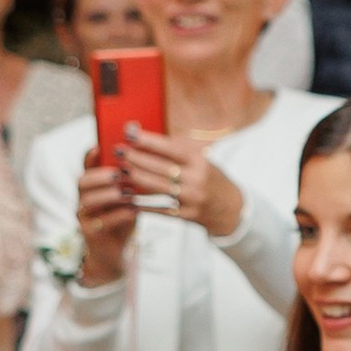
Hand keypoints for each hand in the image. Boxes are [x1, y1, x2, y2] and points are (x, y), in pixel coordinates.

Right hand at [71, 140, 140, 285]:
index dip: (91, 156)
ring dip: (110, 195)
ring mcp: (84, 217)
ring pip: (89, 201)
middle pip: (82, 182)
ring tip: (128, 193)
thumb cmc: (124, 218)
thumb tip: (146, 155)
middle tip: (120, 174)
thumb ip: (130, 179)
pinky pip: (101, 222)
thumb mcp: (128, 196)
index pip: (86, 166)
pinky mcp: (90, 234)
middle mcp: (82, 199)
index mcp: (91, 187)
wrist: (117, 252)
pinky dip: (118, 215)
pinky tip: (134, 211)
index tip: (101, 146)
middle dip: (101, 176)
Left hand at [114, 124, 242, 237]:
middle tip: (119, 151)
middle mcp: (197, 180)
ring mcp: (192, 199)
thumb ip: (179, 149)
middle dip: (136, 158)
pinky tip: (128, 198)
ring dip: (136, 179)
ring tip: (120, 171)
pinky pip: (160, 209)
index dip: (149, 141)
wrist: (231, 209)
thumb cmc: (212, 180)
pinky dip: (143, 204)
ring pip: (157, 188)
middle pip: (160, 167)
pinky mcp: (187, 216)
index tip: (131, 134)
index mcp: (201, 162)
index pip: (171, 148)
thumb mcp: (203, 160)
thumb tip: (149, 136)